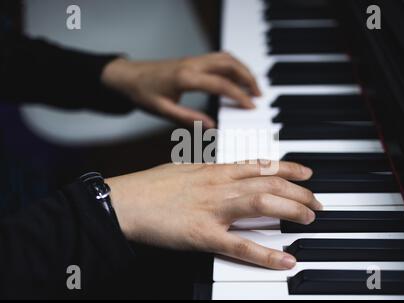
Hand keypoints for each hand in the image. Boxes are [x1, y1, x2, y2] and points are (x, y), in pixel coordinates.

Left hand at [101, 52, 260, 128]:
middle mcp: (193, 64)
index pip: (221, 84)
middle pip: (230, 64)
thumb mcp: (163, 111)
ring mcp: (193, 60)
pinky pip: (219, 58)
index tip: (251, 106)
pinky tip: (236, 79)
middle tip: (259, 95)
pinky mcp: (192, 60)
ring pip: (226, 58)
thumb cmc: (142, 93)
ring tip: (252, 87)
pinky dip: (233, 67)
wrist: (127, 76)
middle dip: (248, 78)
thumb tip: (212, 126)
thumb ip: (189, 119)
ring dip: (243, 70)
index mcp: (186, 77)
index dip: (239, 96)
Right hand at [106, 161, 321, 269]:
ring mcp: (213, 209)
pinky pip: (240, 245)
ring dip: (292, 209)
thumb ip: (208, 172)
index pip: (260, 165)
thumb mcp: (184, 169)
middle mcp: (219, 185)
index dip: (288, 167)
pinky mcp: (203, 235)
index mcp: (214, 170)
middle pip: (269, 183)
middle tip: (317, 201)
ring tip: (309, 218)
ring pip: (263, 204)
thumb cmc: (151, 186)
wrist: (125, 200)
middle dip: (299, 191)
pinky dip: (265, 254)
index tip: (307, 172)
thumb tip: (224, 173)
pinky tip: (285, 260)